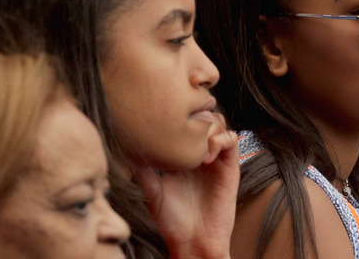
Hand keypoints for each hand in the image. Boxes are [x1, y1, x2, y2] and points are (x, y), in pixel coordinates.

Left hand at [136, 113, 239, 258]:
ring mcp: (217, 160)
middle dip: (196, 117)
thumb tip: (126, 152)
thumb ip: (143, 172)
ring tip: (195, 146)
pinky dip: (220, 140)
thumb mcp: (152, 192)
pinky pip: (232, 140)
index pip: (187, 124)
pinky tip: (206, 157)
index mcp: (185, 156)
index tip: (165, 122)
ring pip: (220, 124)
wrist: (193, 242)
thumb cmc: (172, 221)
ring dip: (209, 127)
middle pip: (205, 117)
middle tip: (183, 130)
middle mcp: (202, 155)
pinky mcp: (231, 167)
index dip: (180, 118)